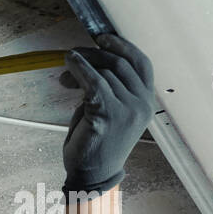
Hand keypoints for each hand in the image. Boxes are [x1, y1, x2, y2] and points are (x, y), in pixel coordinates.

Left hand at [57, 33, 157, 194]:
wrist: (92, 174)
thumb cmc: (98, 143)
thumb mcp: (110, 111)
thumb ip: (108, 88)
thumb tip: (87, 63)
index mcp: (146, 102)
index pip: (141, 64)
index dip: (123, 47)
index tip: (103, 39)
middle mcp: (142, 104)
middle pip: (121, 63)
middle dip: (95, 54)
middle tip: (75, 53)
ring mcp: (127, 109)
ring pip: (105, 72)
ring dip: (82, 65)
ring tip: (65, 70)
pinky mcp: (108, 114)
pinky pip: (93, 82)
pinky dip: (80, 68)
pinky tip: (69, 64)